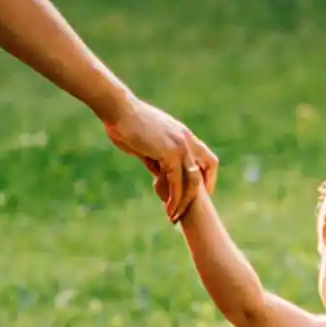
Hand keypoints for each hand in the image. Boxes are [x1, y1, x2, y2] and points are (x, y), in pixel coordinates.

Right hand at [102, 94, 216, 220]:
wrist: (118, 109)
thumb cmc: (125, 123)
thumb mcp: (146, 144)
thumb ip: (156, 158)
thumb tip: (158, 173)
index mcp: (183, 135)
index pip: (207, 158)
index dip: (207, 177)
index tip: (200, 194)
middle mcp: (186, 140)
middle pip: (206, 170)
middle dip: (198, 195)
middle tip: (187, 211)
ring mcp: (180, 145)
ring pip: (192, 181)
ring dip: (184, 202)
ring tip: (173, 216)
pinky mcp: (169, 152)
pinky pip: (177, 182)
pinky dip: (173, 198)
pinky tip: (167, 208)